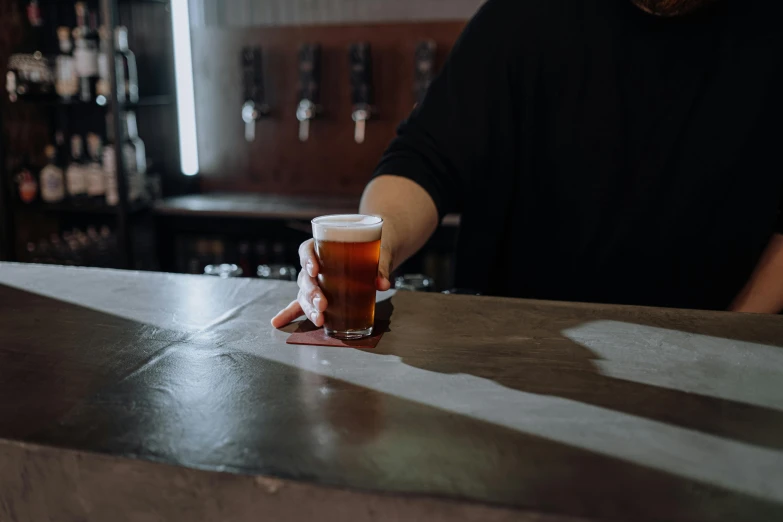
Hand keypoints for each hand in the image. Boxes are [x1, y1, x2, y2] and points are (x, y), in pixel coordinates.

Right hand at [271, 239, 392, 327]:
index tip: (315, 270)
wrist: (375, 253)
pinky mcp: (319, 295)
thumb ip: (381, 266)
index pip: (307, 249)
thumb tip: (383, 284)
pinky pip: (301, 304)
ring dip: (308, 307)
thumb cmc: (373, 249)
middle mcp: (315, 264)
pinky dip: (290, 314)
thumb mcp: (379, 253)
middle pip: (305, 277)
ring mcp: (315, 281)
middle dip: (311, 292)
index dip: (307, 259)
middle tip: (323, 303)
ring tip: (319, 318)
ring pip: (304, 293)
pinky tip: (277, 322)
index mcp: (323, 246)